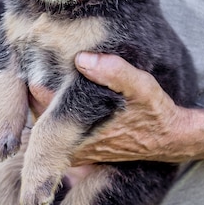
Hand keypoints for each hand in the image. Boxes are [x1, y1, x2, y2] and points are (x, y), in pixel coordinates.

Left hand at [29, 52, 191, 164]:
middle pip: (35, 109)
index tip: (41, 55)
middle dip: (35, 85)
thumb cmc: (153, 112)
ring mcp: (70, 149)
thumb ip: (114, 72)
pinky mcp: (76, 149)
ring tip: (48, 70)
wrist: (168, 140)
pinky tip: (59, 89)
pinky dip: (51, 108)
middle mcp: (70, 144)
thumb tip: (81, 58)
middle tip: (41, 59)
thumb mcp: (141, 87)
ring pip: (41, 118)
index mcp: (78, 130)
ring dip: (42, 97)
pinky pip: (51, 126)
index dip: (37, 74)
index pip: (39, 98)